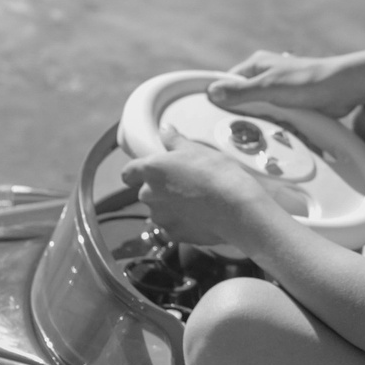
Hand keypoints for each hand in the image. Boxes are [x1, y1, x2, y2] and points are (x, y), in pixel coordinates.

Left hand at [123, 138, 283, 249]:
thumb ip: (174, 140)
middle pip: (146, 193)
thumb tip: (164, 129)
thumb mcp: (196, 149)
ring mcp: (160, 217)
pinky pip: (173, 228)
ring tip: (196, 202)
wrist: (236, 207)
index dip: (136, 173)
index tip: (147, 172)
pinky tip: (200, 217)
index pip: (128, 173)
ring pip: (160, 211)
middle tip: (185, 184)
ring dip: (171, 207)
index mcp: (151, 170)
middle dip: (161, 190)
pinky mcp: (174, 235)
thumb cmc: (216, 174)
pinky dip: (182, 223)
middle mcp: (149, 195)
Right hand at [209, 49, 364, 122]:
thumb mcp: (269, 88)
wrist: (344, 89)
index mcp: (257, 65)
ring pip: (262, 113)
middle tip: (243, 130)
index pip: (228, 83)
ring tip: (266, 131)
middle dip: (246, 116)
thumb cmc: (307, 82)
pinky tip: (282, 132)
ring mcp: (280, 91)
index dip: (221, 99)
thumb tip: (212, 92)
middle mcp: (266, 76)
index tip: (214, 116)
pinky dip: (279, 127)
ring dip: (265, 123)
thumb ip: (241, 92)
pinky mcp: (293, 105)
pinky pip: (278, 119)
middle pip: (244, 101)